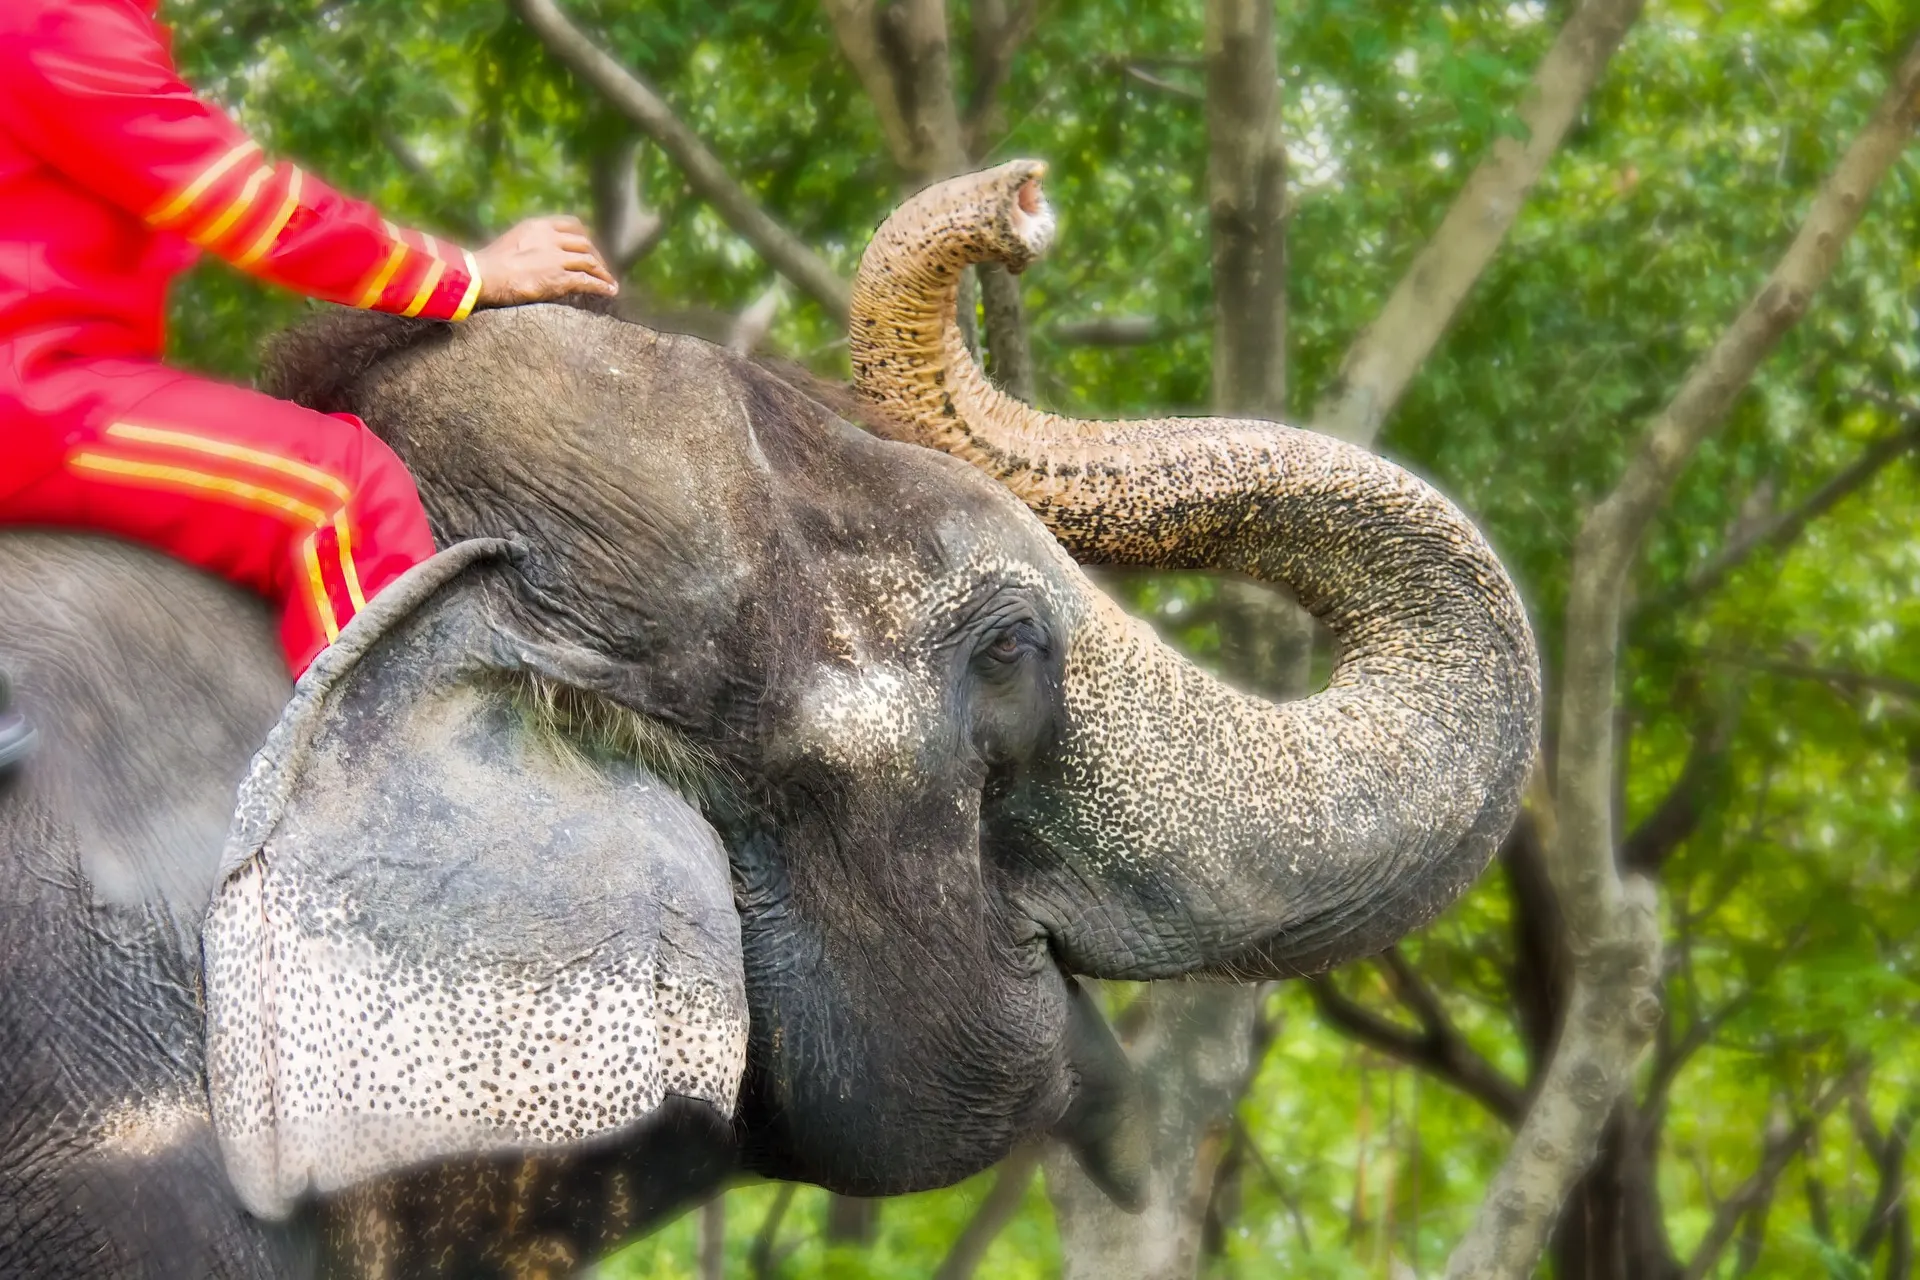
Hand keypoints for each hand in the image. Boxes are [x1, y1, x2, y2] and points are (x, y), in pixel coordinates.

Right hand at [473, 216, 618, 307]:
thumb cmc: (491, 263)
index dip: (585, 236)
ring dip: (603, 272)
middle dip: (597, 256)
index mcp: (539, 226)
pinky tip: (609, 291)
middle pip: (585, 243)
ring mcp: (557, 258)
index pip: (572, 224)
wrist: (484, 275)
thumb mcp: (513, 240)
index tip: (590, 246)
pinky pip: (588, 281)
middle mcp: (551, 238)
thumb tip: (537, 252)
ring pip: (590, 261)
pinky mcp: (560, 278)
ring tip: (609, 282)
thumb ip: (530, 241)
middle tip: (602, 268)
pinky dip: (602, 286)